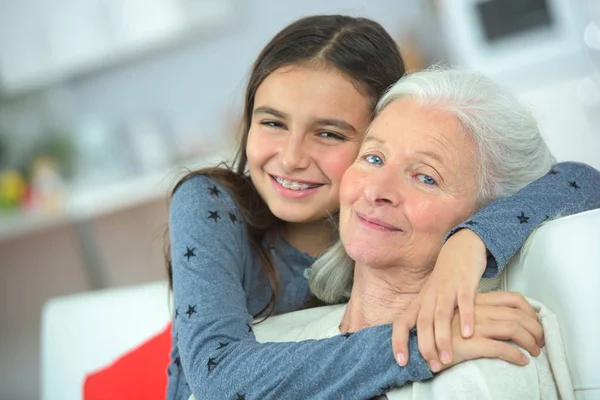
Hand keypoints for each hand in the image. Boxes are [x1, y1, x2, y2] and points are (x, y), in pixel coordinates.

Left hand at [392, 229, 486, 369]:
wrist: (461, 246)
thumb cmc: (446, 278)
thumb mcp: (433, 297)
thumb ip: (429, 318)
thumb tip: (424, 345)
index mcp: (420, 300)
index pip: (402, 322)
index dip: (399, 341)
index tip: (401, 361)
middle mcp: (429, 295)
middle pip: (422, 323)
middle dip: (425, 346)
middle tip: (433, 366)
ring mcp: (446, 288)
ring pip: (440, 315)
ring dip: (443, 338)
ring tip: (447, 358)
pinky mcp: (464, 282)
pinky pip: (464, 301)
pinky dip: (466, 317)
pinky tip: (469, 334)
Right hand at [444, 292, 544, 371]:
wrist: (421, 341)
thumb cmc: (442, 329)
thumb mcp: (460, 313)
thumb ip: (479, 312)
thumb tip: (504, 318)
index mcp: (477, 300)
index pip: (514, 299)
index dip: (531, 312)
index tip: (537, 324)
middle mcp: (478, 310)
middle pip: (518, 314)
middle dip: (536, 329)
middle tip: (541, 341)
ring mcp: (474, 326)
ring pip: (514, 329)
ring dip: (530, 342)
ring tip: (535, 352)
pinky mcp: (472, 343)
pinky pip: (502, 348)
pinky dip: (516, 355)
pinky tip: (522, 361)